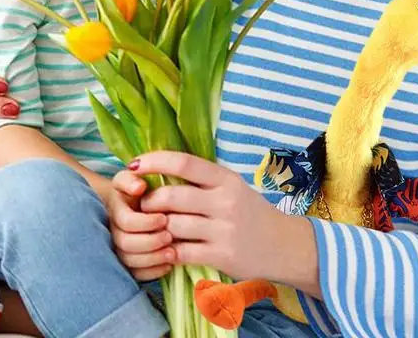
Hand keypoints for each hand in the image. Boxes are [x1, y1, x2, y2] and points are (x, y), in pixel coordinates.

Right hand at [108, 170, 174, 281]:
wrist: (131, 204)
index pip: (126, 222)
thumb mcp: (130, 178)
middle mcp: (112, 231)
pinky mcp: (126, 263)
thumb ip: (130, 179)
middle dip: (150, 243)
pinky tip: (168, 265)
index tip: (164, 218)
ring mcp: (117, 249)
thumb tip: (139, 187)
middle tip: (169, 237)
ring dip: (153, 259)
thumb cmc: (136, 189)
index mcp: (114, 210)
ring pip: (129, 262)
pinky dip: (152, 272)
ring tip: (172, 253)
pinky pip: (134, 275)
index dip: (146, 223)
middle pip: (126, 244)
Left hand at [129, 152, 320, 295]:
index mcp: (225, 179)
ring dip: (156, 228)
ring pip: (173, 225)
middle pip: (172, 197)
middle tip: (142, 206)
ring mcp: (223, 230)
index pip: (184, 163)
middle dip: (149, 201)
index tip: (134, 165)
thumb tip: (159, 168)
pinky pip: (182, 252)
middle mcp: (225, 201)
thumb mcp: (231, 186)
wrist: (283, 245)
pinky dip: (167, 251)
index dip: (154, 161)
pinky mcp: (222, 256)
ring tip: (153, 228)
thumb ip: (201, 179)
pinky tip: (166, 249)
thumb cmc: (250, 212)